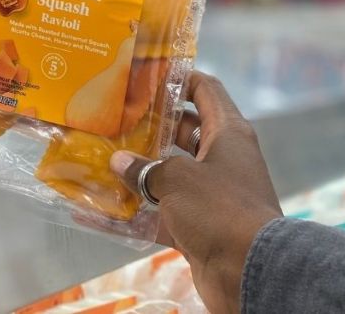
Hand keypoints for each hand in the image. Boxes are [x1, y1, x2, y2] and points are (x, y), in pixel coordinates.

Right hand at [111, 71, 282, 313]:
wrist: (250, 272)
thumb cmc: (219, 209)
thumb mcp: (178, 179)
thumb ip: (146, 168)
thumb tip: (119, 162)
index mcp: (227, 134)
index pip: (206, 91)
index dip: (179, 77)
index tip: (146, 72)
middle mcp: (220, 160)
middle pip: (181, 133)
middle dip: (148, 127)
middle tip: (111, 119)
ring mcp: (209, 195)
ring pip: (167, 175)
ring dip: (135, 173)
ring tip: (97, 161)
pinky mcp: (197, 227)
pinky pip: (158, 215)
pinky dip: (131, 216)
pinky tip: (95, 214)